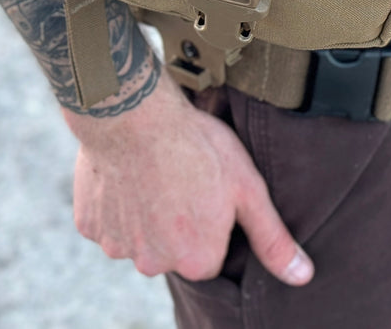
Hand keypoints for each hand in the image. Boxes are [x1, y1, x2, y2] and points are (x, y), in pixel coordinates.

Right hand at [63, 79, 313, 284]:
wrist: (135, 114)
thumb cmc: (198, 147)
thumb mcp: (248, 189)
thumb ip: (272, 238)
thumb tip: (302, 277)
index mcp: (195, 261)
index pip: (210, 255)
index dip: (214, 222)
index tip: (212, 192)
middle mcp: (153, 264)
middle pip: (172, 250)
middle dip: (179, 222)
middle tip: (185, 179)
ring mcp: (115, 246)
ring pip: (139, 236)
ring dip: (146, 213)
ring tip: (158, 172)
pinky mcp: (88, 225)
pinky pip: (108, 220)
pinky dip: (117, 200)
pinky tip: (130, 171)